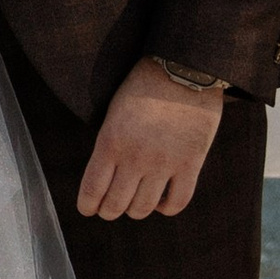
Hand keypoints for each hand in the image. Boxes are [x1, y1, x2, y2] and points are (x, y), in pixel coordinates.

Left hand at [78, 59, 222, 223]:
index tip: (88, 209)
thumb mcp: (114, 111)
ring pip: (143, 208)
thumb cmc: (144, 85)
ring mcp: (164, 163)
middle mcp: (135, 158)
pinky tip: (161, 200)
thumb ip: (109, 144)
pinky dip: (166, 208)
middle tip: (110, 208)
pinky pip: (177, 202)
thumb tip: (106, 175)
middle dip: (109, 210)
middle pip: (116, 205)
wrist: (183, 68)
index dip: (88, 205)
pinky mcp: (191, 164)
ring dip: (136, 211)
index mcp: (110, 142)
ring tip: (135, 204)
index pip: (92, 189)